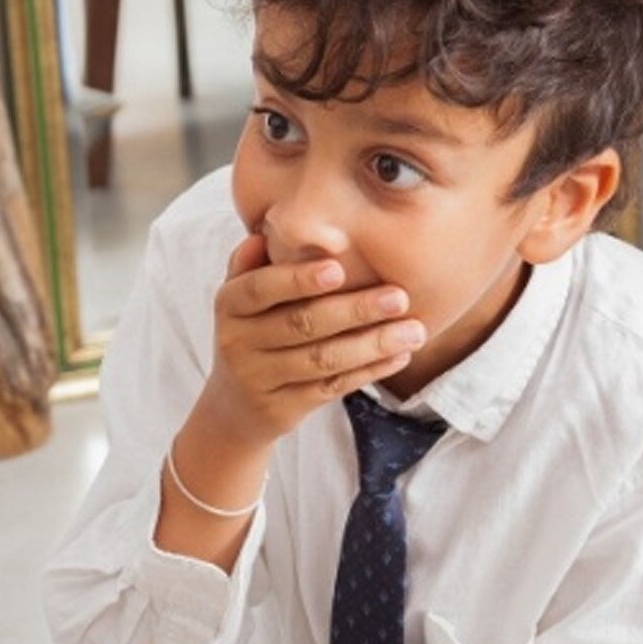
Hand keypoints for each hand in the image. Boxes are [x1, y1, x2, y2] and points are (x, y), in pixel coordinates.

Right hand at [198, 232, 426, 447]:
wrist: (234, 406)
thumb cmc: (251, 333)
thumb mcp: (240, 298)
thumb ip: (252, 265)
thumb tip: (265, 234)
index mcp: (229, 305)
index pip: (261, 288)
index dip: (298, 280)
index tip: (339, 269)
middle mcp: (238, 343)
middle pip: (302, 324)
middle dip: (354, 310)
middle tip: (399, 297)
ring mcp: (259, 380)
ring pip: (322, 360)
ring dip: (372, 344)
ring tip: (413, 330)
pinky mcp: (283, 409)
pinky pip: (332, 387)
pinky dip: (368, 371)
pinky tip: (399, 356)